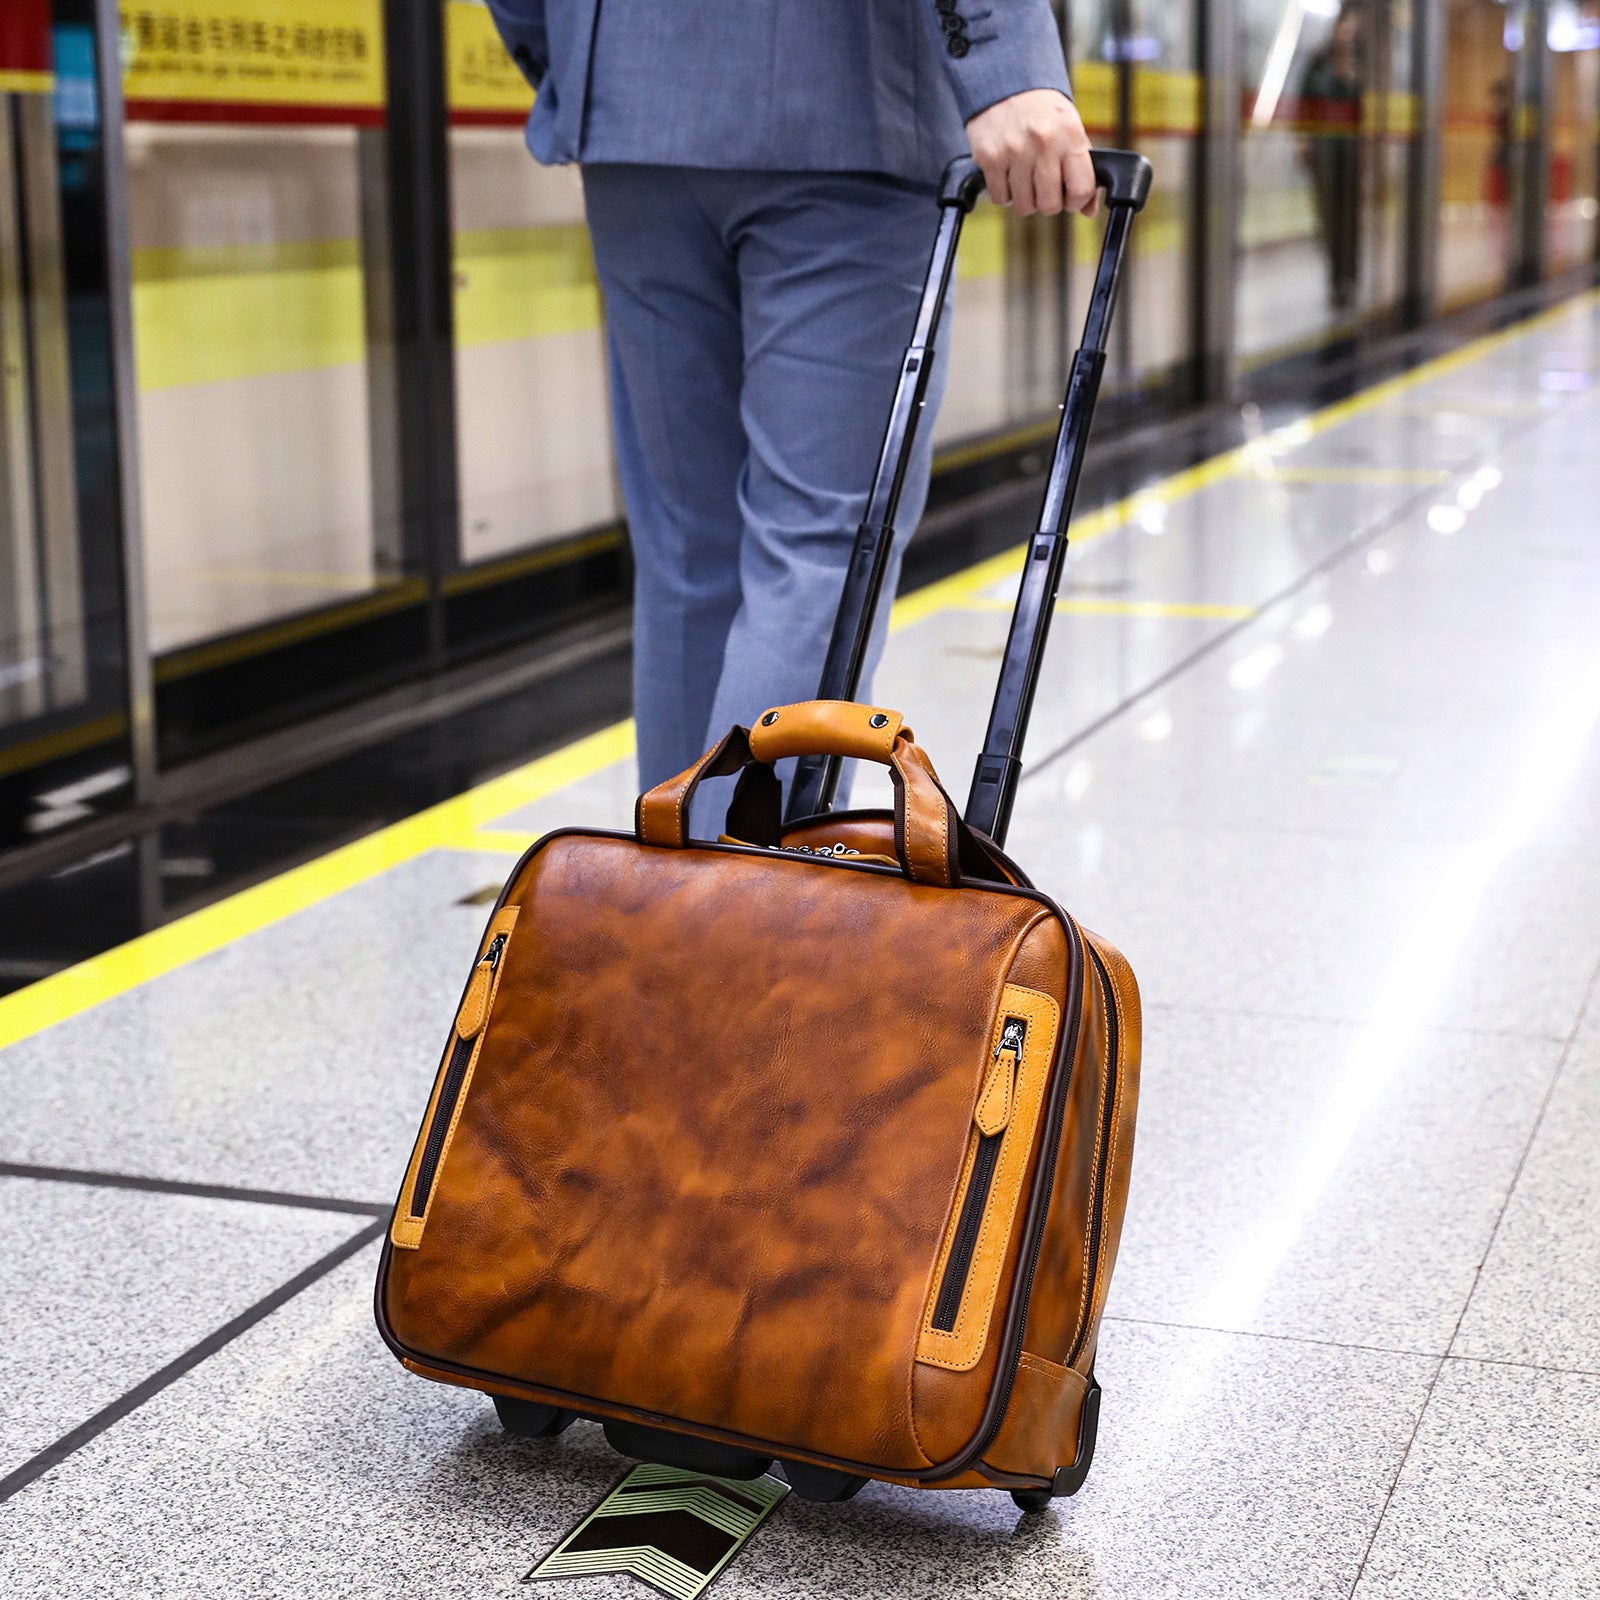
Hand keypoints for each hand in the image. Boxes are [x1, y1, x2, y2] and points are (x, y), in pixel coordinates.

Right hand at [965, 90, 1098, 217]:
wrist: (1006, 82)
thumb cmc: (1042, 111)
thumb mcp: (1070, 129)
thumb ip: (1081, 168)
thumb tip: (1088, 209)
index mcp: (1070, 135)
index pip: (1081, 189)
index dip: (1076, 201)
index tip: (1069, 196)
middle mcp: (1043, 143)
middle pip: (1049, 205)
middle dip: (1048, 203)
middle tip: (1044, 188)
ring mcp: (1014, 151)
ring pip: (1024, 206)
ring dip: (1025, 199)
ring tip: (1025, 178)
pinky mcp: (989, 157)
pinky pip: (1000, 198)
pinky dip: (1005, 193)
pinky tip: (1008, 175)